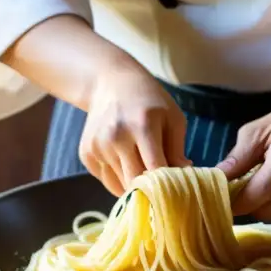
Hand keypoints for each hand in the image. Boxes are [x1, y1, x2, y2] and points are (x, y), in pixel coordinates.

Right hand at [80, 61, 190, 195]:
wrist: (110, 82)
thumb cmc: (149, 101)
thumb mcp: (172, 117)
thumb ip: (178, 149)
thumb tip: (183, 175)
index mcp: (142, 126)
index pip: (154, 169)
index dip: (165, 183)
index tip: (174, 187)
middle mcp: (116, 136)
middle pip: (134, 181)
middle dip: (149, 188)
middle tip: (159, 183)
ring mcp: (98, 146)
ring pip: (119, 185)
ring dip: (133, 183)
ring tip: (141, 165)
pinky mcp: (86, 153)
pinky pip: (106, 180)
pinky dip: (118, 178)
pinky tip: (124, 160)